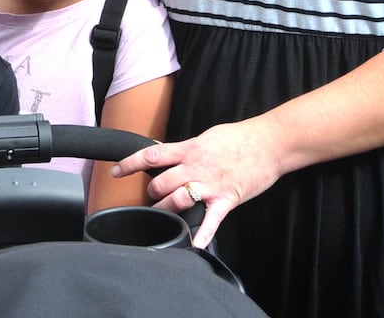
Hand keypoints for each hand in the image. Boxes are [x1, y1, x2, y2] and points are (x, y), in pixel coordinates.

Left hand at [111, 118, 282, 248]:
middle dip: (152, 194)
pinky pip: (211, 220)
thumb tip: (164, 152)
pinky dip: (202, 234)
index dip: (130, 164)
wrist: (268, 143)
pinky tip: (194, 245)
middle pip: (161, 184)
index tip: (115, 172)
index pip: (151, 156)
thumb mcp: (205, 137)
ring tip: (163, 216)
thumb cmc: (238, 138)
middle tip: (152, 198)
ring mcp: (210, 185)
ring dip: (166, 210)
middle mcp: (195, 167)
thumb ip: (184, 148)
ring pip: (177, 200)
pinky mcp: (226, 199)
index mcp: (189, 150)